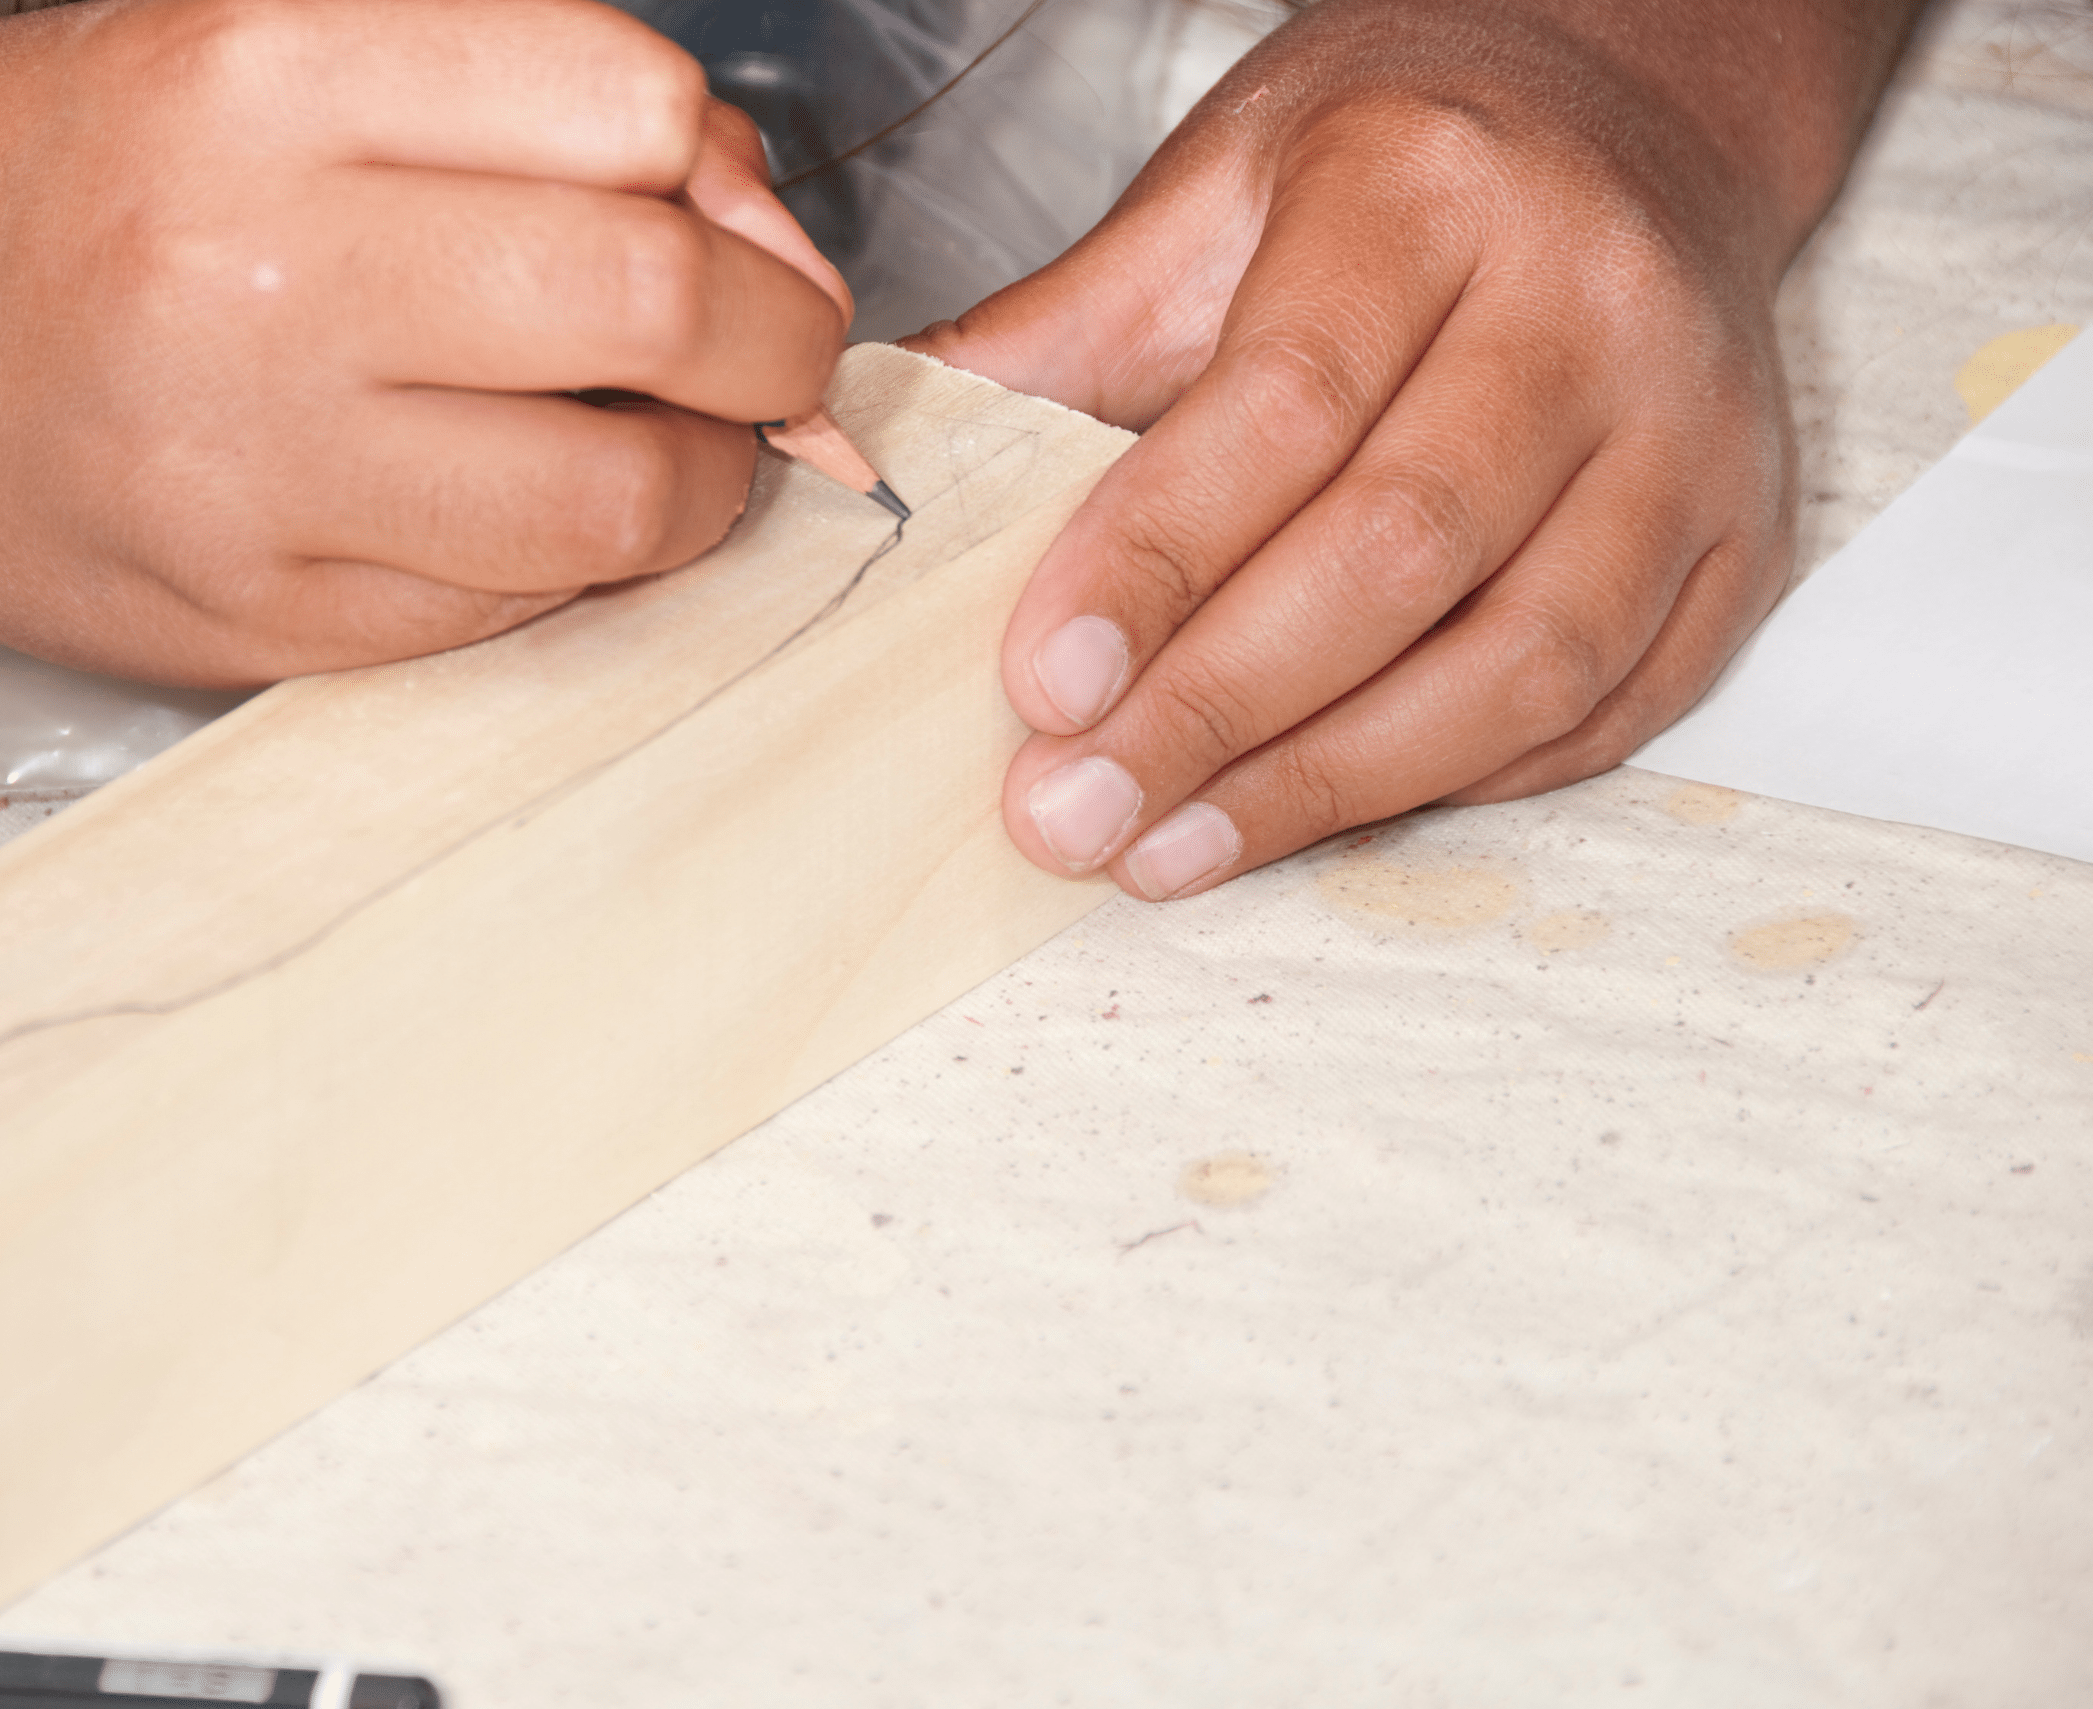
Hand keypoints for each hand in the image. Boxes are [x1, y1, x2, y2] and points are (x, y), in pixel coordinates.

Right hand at [0, 0, 848, 683]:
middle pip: (654, 305)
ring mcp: (248, 474)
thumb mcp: (256, 48)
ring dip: (702, 481)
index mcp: (258, 74)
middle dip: (773, 339)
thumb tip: (752, 225)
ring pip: (616, 504)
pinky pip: (509, 616)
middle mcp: (253, 272)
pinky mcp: (251, 621)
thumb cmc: (53, 178)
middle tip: (769, 350)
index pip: (630, 108)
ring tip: (667, 446)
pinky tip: (532, 515)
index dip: (735, 175)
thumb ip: (506, 106)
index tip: (742, 221)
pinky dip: (572, 570)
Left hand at [907, 0, 1918, 898]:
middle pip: (1404, 549)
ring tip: (1166, 852)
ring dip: (1328, 782)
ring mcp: (1692, 430)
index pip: (1288, 401)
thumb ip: (1058, 337)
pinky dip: (1453, 784)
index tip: (1045, 681)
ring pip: (1523, 657)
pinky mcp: (1744, 538)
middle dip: (1216, 710)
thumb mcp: (1209, 193)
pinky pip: (1604, 707)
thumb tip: (884, 478)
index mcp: (1431, 186)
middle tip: (1071, 812)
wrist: (1625, 126)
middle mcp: (1591, 300)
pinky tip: (1314, 815)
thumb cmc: (1393, 167)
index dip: (1159, 559)